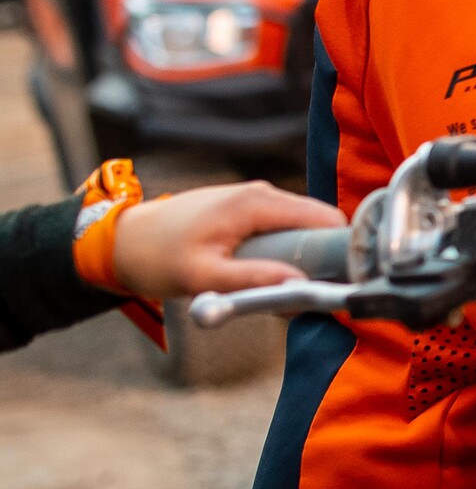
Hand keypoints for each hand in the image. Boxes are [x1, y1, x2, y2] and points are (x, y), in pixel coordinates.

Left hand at [109, 182, 345, 299]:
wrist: (121, 240)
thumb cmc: (156, 257)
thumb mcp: (202, 276)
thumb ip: (252, 280)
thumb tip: (300, 286)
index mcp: (258, 203)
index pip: (326, 218)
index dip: (342, 248)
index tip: (342, 280)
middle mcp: (262, 193)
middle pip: (317, 224)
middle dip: (320, 258)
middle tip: (306, 295)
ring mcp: (254, 199)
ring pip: (300, 228)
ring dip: (298, 258)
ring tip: (279, 290)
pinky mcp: (246, 209)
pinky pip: (280, 229)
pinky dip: (281, 252)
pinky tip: (262, 275)